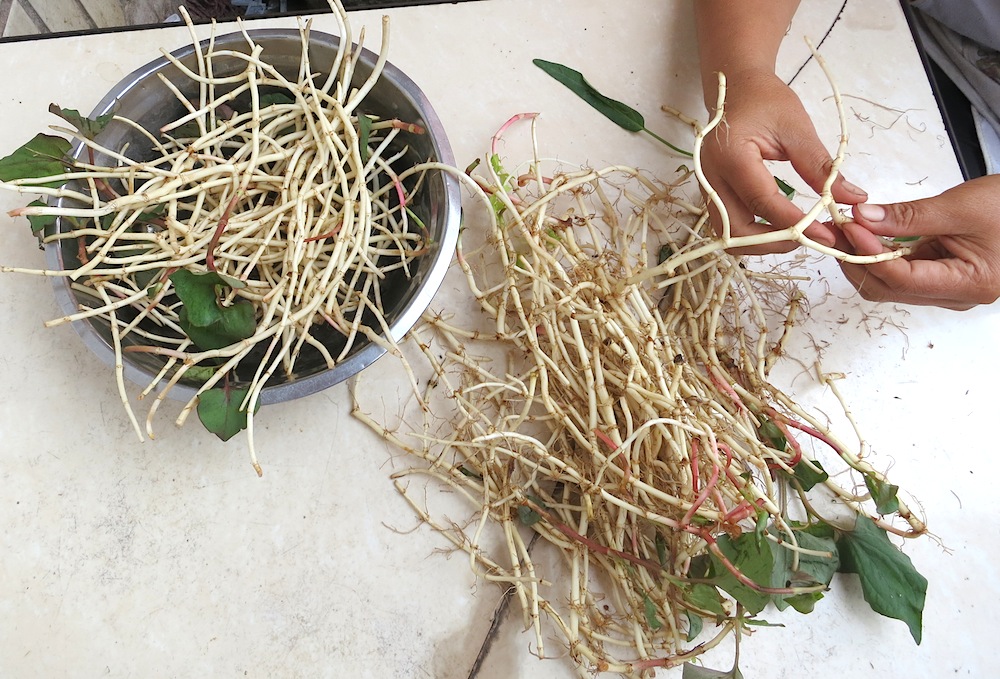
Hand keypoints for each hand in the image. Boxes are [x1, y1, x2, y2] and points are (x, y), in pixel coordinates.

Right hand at [701, 69, 868, 253]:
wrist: (734, 89)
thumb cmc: (764, 100)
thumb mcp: (796, 127)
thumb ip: (820, 166)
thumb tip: (852, 199)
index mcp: (732, 157)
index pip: (764, 203)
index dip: (795, 225)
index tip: (827, 235)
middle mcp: (712, 178)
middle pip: (737, 232)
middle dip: (774, 243)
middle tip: (810, 239)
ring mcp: (708, 189)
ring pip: (729, 236)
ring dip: (762, 243)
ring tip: (796, 235)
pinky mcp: (711, 195)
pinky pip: (728, 226)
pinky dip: (754, 234)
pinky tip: (778, 227)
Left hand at [839, 175, 999, 309]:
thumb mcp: (960, 207)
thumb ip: (909, 216)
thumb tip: (863, 218)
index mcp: (968, 285)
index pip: (902, 280)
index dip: (868, 255)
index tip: (849, 227)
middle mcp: (954, 296)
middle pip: (888, 288)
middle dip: (856, 258)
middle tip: (834, 227)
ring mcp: (945, 288)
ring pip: (888, 283)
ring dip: (863, 256)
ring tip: (845, 227)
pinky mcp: (939, 276)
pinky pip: (899, 271)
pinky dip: (878, 253)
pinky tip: (865, 233)